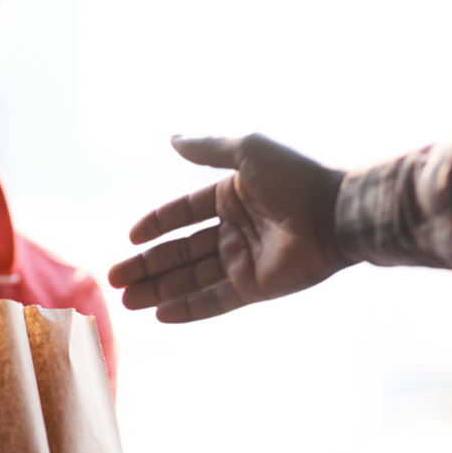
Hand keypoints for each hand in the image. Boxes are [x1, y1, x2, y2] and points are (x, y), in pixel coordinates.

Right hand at [108, 134, 350, 321]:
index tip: (129, 238)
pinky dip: (188, 309)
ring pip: (191, 279)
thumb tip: (171, 137)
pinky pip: (215, 301)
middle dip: (146, 266)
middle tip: (114, 279)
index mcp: (231, 196)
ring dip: (158, 290)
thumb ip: (206, 149)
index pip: (183, 213)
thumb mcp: (246, 151)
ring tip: (126, 300)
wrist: (337, 214)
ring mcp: (244, 260)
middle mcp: (234, 229)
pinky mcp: (255, 287)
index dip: (155, 225)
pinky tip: (159, 315)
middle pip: (180, 251)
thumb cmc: (295, 178)